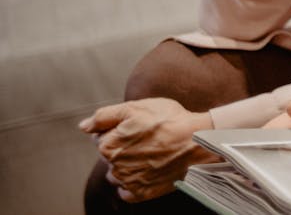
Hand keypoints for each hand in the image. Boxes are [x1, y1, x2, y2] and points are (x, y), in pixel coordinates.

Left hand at [79, 98, 219, 202]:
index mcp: (107, 145)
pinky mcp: (142, 193)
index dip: (118, 130)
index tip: (137, 127)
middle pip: (109, 156)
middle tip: (146, 138)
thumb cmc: (169, 120)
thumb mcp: (136, 107)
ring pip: (117, 174)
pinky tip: (147, 171)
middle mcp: (113, 166)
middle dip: (122, 147)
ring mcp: (128, 181)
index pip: (100, 138)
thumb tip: (83, 126)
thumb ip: (104, 116)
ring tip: (148, 154)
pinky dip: (133, 184)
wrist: (197, 142)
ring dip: (125, 166)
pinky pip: (127, 192)